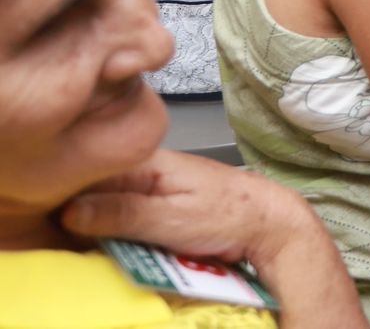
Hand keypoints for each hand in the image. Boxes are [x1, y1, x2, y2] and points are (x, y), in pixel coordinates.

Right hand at [61, 149, 305, 265]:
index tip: (58, 226)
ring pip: (107, 211)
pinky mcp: (157, 210)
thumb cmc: (229, 214)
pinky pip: (124, 223)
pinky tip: (121, 250)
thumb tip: (70, 210)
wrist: (269, 224)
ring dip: (102, 232)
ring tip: (110, 246)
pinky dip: (120, 237)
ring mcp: (149, 191)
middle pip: (93, 193)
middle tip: (86, 243)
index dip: (66, 199)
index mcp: (144, 162)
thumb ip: (121, 212)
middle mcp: (142, 172)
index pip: (87, 173)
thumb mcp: (171, 218)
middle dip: (83, 220)